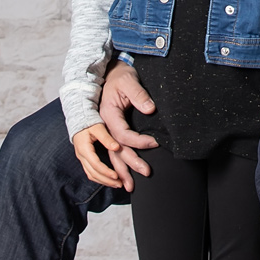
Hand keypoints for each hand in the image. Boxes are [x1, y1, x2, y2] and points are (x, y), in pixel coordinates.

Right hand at [72, 122, 147, 189]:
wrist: (78, 118)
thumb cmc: (89, 121)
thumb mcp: (98, 127)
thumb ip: (106, 138)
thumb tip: (116, 147)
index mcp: (84, 149)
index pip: (96, 165)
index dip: (106, 172)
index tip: (116, 176)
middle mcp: (81, 156)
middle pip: (93, 173)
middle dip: (106, 180)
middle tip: (119, 184)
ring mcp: (82, 158)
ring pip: (91, 175)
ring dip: (104, 181)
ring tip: (116, 184)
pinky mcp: (84, 158)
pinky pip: (90, 172)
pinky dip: (99, 177)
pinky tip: (108, 179)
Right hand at [90, 61, 158, 190]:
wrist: (111, 73)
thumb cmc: (121, 76)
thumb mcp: (130, 81)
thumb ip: (139, 95)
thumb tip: (150, 109)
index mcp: (108, 114)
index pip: (123, 134)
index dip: (139, 141)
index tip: (155, 142)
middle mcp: (104, 125)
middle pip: (116, 150)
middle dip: (130, 163)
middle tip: (146, 172)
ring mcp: (105, 130)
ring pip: (111, 155)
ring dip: (121, 171)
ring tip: (130, 186)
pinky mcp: (109, 132)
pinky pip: (110, 152)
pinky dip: (116, 165)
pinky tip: (122, 176)